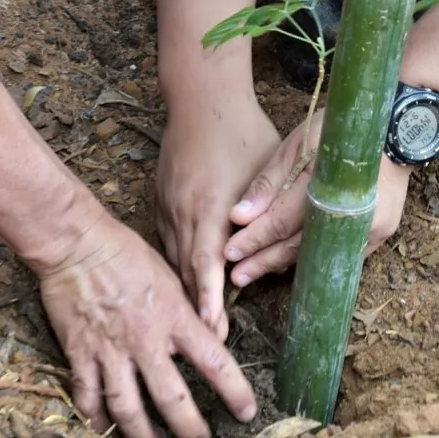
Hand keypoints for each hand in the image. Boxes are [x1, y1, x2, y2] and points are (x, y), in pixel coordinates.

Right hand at [38, 212, 256, 437]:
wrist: (79, 245)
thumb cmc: (128, 255)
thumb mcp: (171, 278)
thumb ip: (187, 312)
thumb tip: (209, 336)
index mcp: (175, 318)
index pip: (214, 362)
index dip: (234, 390)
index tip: (246, 411)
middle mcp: (145, 340)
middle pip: (172, 398)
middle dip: (190, 428)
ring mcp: (111, 350)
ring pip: (128, 408)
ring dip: (144, 436)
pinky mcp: (80, 353)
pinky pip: (88, 396)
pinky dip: (95, 419)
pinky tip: (104, 431)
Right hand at [155, 91, 279, 337]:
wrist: (200, 96)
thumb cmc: (240, 130)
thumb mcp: (266, 168)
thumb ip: (268, 209)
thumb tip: (276, 246)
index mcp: (210, 207)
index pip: (207, 264)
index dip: (210, 298)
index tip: (212, 328)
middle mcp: (183, 212)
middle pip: (186, 269)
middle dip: (196, 306)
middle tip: (205, 340)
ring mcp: (168, 205)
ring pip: (174, 257)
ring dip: (185, 288)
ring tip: (196, 321)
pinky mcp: (162, 198)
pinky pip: (167, 239)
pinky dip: (176, 264)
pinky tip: (183, 281)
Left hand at [223, 108, 410, 286]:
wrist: (395, 130)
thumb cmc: (338, 132)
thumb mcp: (297, 145)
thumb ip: (269, 182)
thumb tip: (239, 217)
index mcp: (324, 182)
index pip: (281, 222)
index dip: (253, 239)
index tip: (228, 253)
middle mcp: (349, 210)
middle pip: (298, 246)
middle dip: (264, 261)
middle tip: (237, 277)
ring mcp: (369, 226)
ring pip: (319, 254)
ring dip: (285, 264)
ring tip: (256, 272)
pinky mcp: (381, 234)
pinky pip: (339, 251)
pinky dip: (312, 256)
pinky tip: (290, 262)